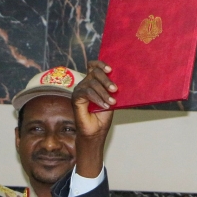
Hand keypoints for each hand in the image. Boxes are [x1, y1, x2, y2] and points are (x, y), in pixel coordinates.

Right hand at [71, 60, 116, 177]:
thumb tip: (121, 78)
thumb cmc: (103, 116)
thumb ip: (111, 88)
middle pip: (94, 72)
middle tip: (115, 89)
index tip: (111, 69)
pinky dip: (98, 98)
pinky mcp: (76, 98)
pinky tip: (105, 105)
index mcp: (92, 82)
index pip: (93, 66)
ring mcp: (79, 90)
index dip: (101, 64)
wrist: (96, 132)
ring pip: (92, 83)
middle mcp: (84, 84)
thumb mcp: (111, 99)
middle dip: (106, 79)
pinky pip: (87, 92)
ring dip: (104, 92)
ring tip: (112, 102)